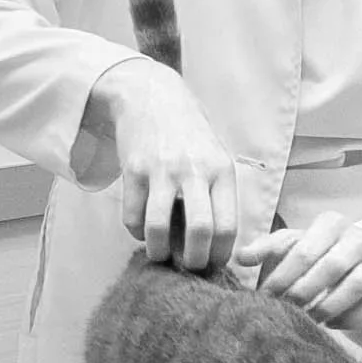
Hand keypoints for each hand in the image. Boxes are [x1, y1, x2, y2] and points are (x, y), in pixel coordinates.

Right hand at [84, 59, 236, 270]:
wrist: (151, 95)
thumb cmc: (188, 134)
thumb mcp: (215, 156)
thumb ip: (218, 194)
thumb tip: (216, 246)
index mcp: (222, 170)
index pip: (228, 225)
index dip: (221, 255)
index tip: (213, 265)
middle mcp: (195, 169)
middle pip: (201, 230)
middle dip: (194, 260)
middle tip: (188, 267)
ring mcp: (162, 169)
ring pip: (159, 227)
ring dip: (159, 251)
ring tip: (160, 254)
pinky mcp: (133, 169)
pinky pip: (132, 215)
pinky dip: (136, 231)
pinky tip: (142, 228)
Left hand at [238, 210, 361, 355]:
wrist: (359, 256)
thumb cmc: (318, 250)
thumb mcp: (292, 242)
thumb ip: (267, 247)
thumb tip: (241, 257)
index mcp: (332, 223)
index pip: (305, 249)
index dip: (283, 276)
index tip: (266, 295)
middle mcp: (359, 239)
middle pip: (331, 267)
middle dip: (303, 293)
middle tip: (284, 310)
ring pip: (355, 286)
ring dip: (326, 307)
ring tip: (306, 319)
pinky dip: (349, 319)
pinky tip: (329, 323)